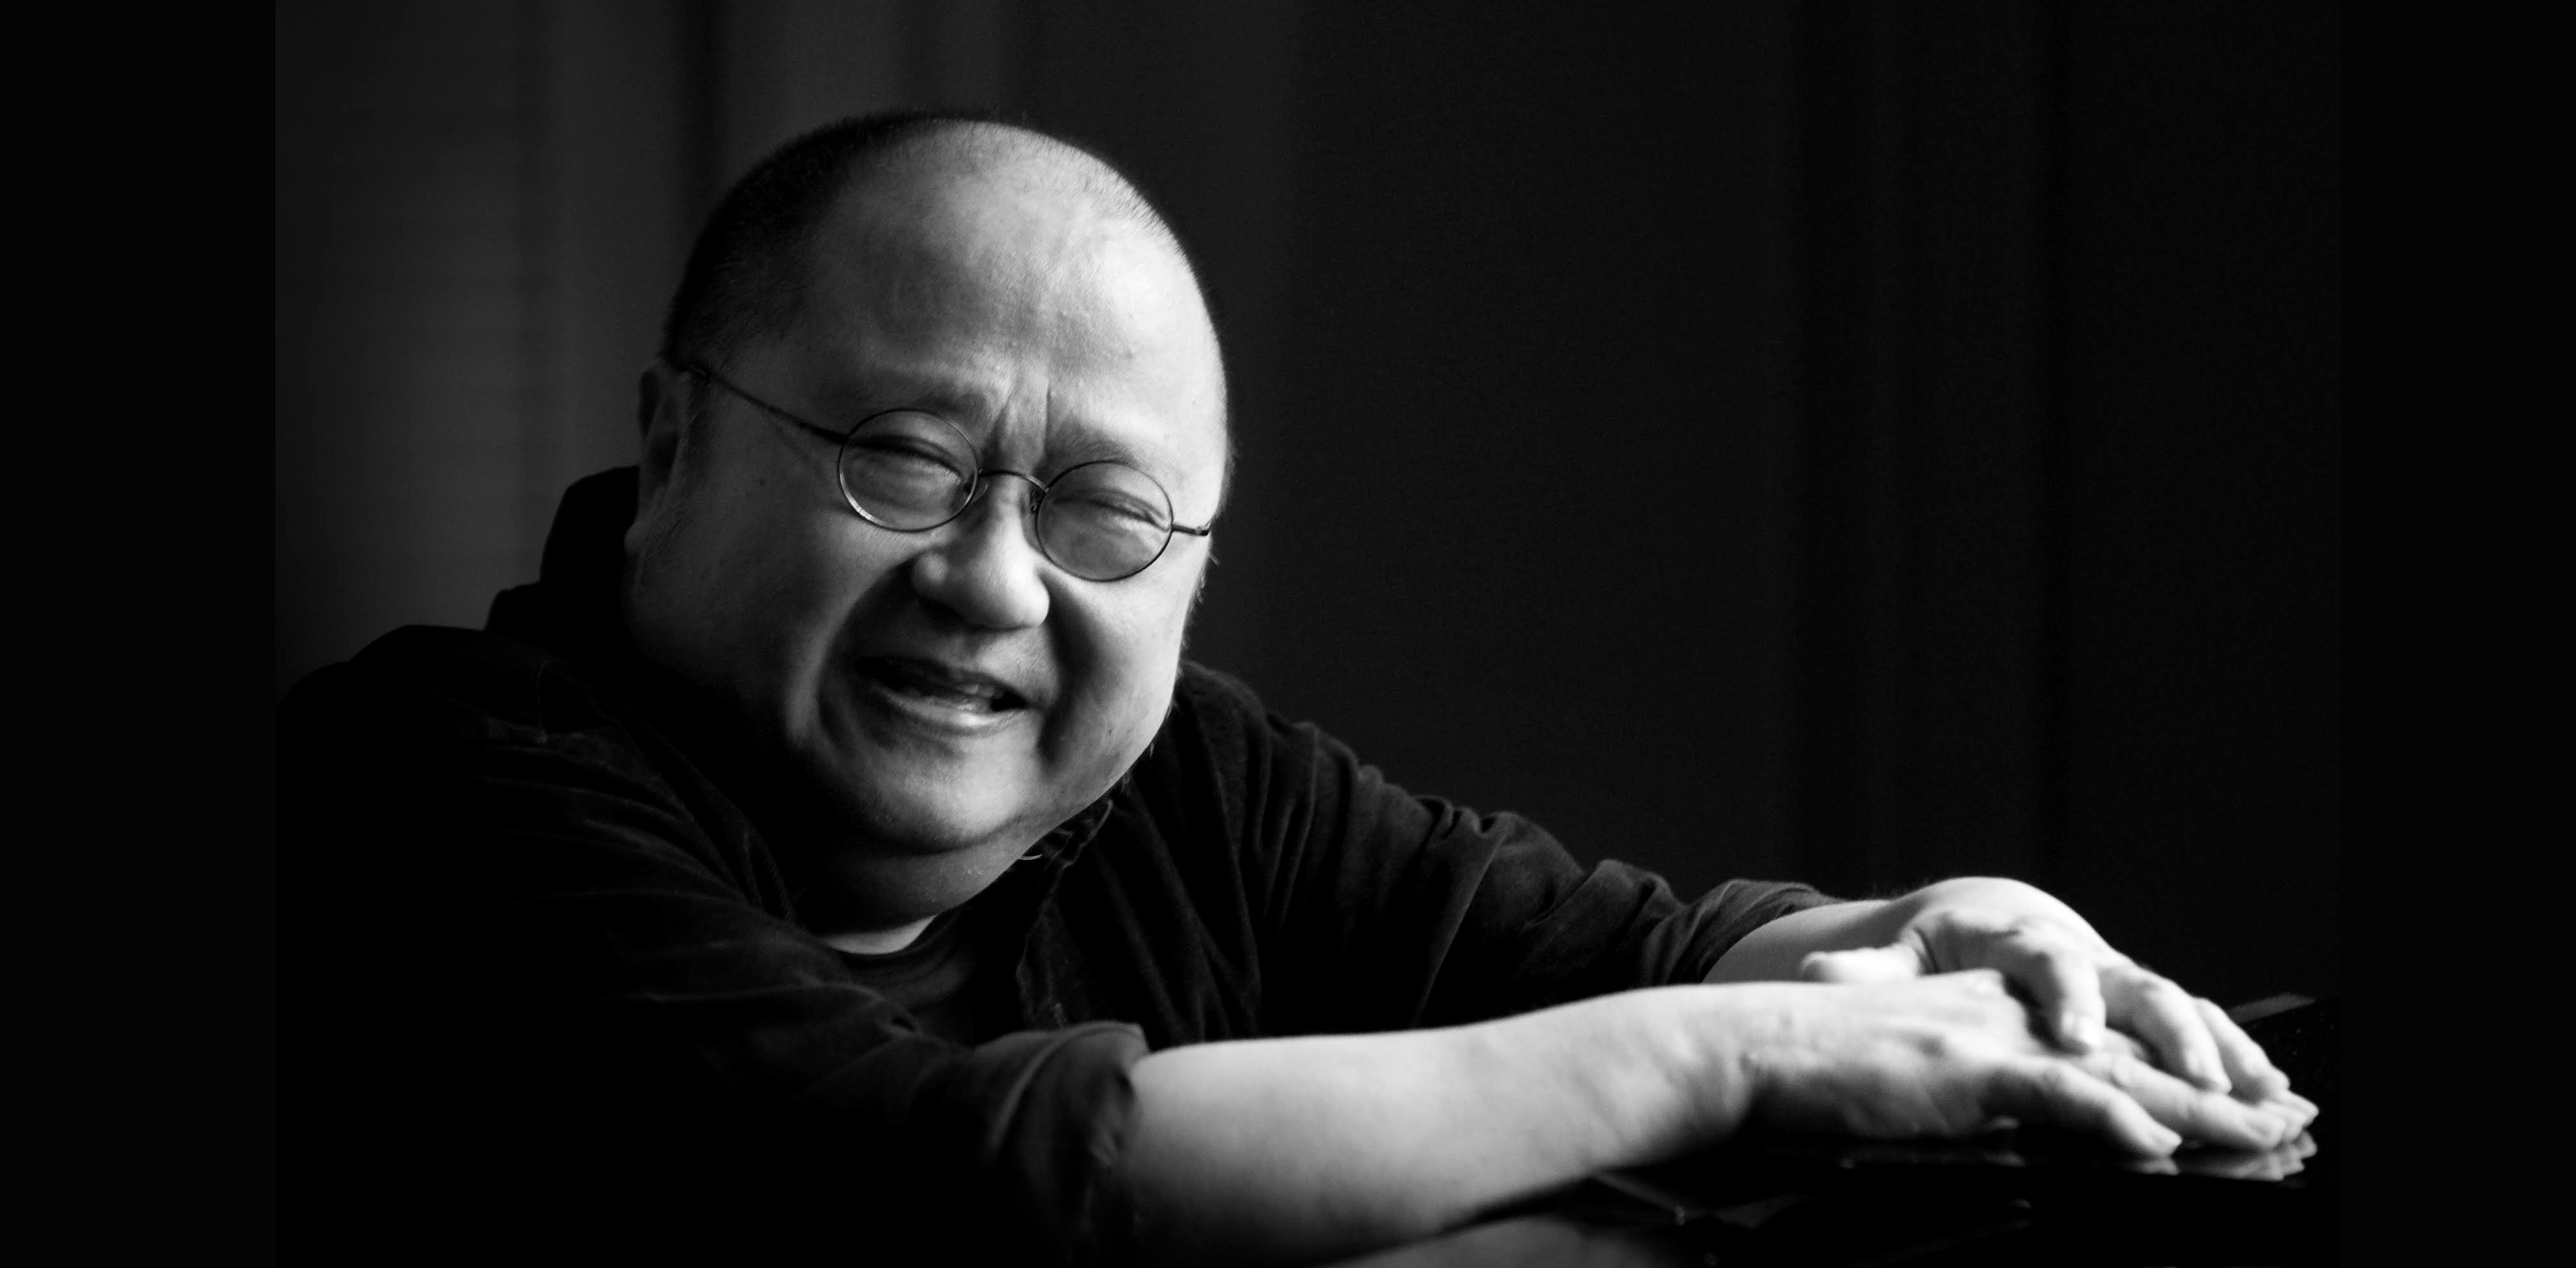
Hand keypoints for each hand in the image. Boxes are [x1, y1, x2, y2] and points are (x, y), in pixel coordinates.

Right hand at [1735, 969, 2298, 1154]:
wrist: (1758, 1044)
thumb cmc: (1822, 1069)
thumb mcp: (1916, 1072)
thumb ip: (1976, 1092)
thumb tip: (2031, 1131)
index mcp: (1999, 1013)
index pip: (2112, 1046)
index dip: (2184, 1075)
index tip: (2245, 1103)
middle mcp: (2010, 1016)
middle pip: (2136, 1054)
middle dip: (2220, 1089)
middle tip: (2293, 1118)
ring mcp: (1993, 1038)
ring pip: (2120, 1071)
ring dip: (2198, 1106)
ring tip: (2265, 1134)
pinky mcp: (1969, 1067)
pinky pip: (2061, 1094)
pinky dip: (2115, 1117)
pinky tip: (2159, 1145)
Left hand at [1794, 878, 2314, 1141]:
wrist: (1981, 917)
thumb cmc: (1938, 945)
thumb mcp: (1897, 959)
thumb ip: (1866, 973)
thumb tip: (1819, 974)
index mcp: (2017, 939)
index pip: (2045, 964)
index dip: (2065, 1001)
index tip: (2076, 1041)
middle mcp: (2080, 953)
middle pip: (2133, 985)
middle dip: (2170, 1034)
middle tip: (2198, 1079)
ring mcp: (2116, 978)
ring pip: (2178, 1007)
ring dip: (2223, 1050)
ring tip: (2265, 1095)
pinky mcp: (2137, 1004)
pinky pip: (2195, 1027)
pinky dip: (2235, 1057)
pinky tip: (2273, 1094)